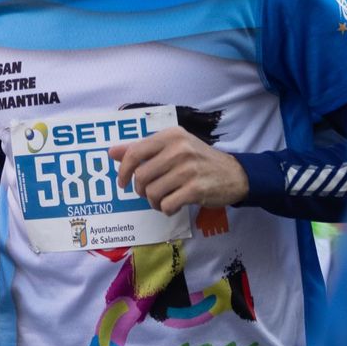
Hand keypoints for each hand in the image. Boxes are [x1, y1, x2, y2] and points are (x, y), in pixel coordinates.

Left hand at [109, 127, 247, 214]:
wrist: (235, 174)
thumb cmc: (199, 160)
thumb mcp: (172, 147)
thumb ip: (142, 149)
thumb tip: (111, 152)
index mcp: (171, 136)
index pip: (134, 152)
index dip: (123, 171)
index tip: (122, 183)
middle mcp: (179, 149)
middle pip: (141, 176)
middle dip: (141, 191)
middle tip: (150, 193)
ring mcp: (188, 169)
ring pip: (153, 193)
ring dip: (154, 202)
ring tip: (163, 200)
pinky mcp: (196, 189)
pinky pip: (167, 205)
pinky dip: (166, 209)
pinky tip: (174, 206)